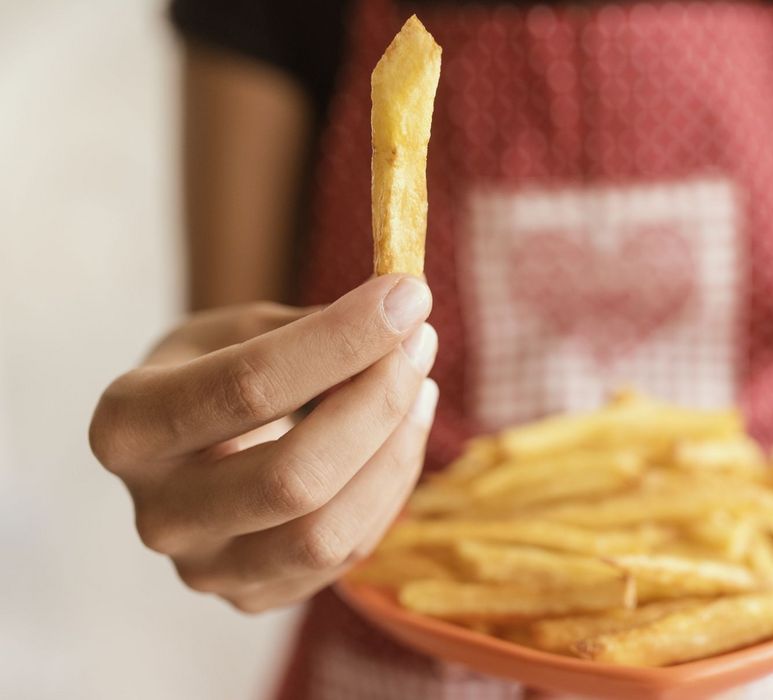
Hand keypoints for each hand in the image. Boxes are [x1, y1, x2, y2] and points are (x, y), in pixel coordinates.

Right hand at [89, 276, 438, 612]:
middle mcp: (156, 513)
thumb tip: (401, 322)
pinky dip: (392, 484)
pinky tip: (405, 429)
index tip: (407, 295)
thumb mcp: (237, 330)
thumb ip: (309, 327)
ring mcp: (205, 570)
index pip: (246, 387)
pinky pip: (347, 553)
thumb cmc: (215, 372)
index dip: (340, 341)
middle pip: (292, 478)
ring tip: (422, 383)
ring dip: (397, 450)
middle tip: (421, 340)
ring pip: (326, 535)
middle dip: (377, 401)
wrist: (190, 446)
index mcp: (128, 427)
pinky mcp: (254, 597)